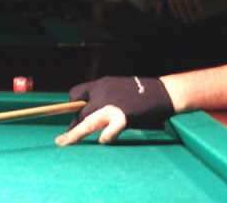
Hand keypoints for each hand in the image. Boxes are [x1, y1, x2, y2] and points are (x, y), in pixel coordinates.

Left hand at [55, 76, 174, 145]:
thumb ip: (104, 96)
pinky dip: (105, 137)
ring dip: (74, 134)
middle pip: (80, 112)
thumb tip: (90, 111)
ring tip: (63, 142)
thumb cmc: (141, 92)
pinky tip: (103, 139)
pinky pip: (107, 131)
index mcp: (102, 84)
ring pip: (87, 122)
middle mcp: (104, 93)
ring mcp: (113, 106)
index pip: (76, 93)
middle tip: (66, 138)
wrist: (163, 92)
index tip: (74, 114)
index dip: (73, 105)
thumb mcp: (119, 88)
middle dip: (74, 126)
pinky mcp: (124, 117)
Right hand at [154, 0, 204, 22]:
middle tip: (194, 21)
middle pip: (187, 1)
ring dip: (183, 13)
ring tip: (187, 21)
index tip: (201, 10)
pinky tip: (177, 16)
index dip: (198, 1)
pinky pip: (171, 2)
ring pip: (179, 3)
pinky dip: (174, 10)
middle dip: (191, 12)